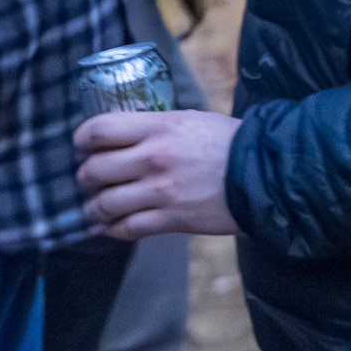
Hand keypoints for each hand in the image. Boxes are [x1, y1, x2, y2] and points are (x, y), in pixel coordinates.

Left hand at [75, 106, 241, 238]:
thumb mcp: (191, 121)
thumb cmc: (230, 143)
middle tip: (93, 179)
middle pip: (93, 170)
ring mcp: (163, 191)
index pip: (99, 130)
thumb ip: (156, 128)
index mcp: (160, 128)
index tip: (83, 146)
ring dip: (95, 207)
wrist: (268, 174)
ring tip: (100, 207)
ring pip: (104, 204)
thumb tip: (123, 137)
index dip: (82, 140)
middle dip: (86, 177)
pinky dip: (114, 229)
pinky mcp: (172, 219)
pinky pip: (126, 229)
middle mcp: (155, 158)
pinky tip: (116, 225)